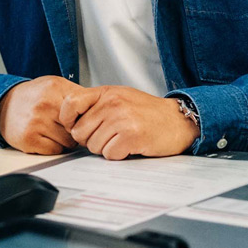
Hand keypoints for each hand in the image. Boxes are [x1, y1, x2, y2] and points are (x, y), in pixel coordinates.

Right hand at [0, 76, 84, 153]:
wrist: (3, 104)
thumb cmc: (33, 96)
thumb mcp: (55, 85)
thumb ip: (77, 94)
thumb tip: (100, 107)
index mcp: (55, 89)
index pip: (85, 109)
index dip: (86, 116)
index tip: (82, 118)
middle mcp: (45, 105)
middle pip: (78, 128)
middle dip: (75, 129)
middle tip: (64, 125)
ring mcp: (36, 123)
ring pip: (68, 142)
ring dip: (64, 140)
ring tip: (53, 129)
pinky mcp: (29, 140)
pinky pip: (55, 151)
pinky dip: (53, 147)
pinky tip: (45, 137)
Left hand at [59, 86, 196, 158]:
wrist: (179, 121)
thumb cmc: (148, 113)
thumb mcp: (120, 98)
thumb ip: (96, 105)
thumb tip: (69, 122)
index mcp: (106, 92)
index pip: (70, 103)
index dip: (68, 120)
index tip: (76, 127)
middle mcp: (112, 103)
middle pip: (79, 132)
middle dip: (91, 140)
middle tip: (110, 136)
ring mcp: (121, 119)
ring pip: (93, 146)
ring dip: (106, 148)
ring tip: (123, 139)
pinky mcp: (131, 136)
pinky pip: (109, 154)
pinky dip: (119, 155)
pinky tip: (131, 146)